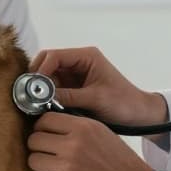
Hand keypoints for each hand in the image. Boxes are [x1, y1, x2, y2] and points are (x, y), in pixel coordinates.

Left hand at [27, 112, 154, 170]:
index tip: (46, 136)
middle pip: (34, 140)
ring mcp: (67, 165)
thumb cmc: (121, 163)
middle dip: (39, 148)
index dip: (42, 129)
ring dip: (41, 166)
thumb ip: (78, 128)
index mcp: (83, 126)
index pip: (45, 120)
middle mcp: (72, 143)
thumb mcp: (102, 133)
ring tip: (55, 170)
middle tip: (49, 155)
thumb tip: (51, 126)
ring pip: (33, 161)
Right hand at [30, 47, 166, 126]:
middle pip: (47, 63)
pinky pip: (54, 88)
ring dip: (41, 89)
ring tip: (37, 105)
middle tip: (30, 96)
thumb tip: (41, 99)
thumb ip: (68, 96)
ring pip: (48, 77)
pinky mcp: (74, 87)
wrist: (139, 115)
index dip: (40, 69)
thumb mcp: (95, 99)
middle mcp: (78, 62)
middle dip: (37, 78)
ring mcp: (75, 75)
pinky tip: (44, 108)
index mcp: (86, 56)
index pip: (54, 56)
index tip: (33, 87)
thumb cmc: (123, 103)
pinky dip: (47, 96)